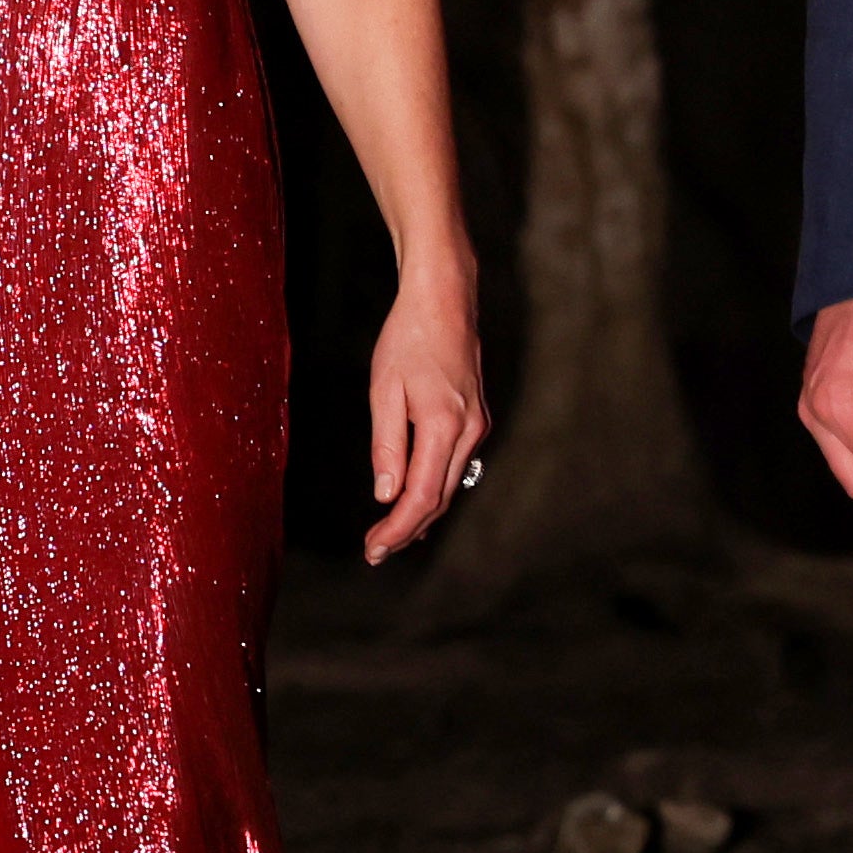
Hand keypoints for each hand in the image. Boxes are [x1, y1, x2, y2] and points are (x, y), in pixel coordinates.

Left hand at [361, 266, 487, 562]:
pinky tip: (416, 501)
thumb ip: (386, 445)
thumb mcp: (385, 390)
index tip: (374, 550)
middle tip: (375, 552)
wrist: (445, 300)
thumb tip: (386, 494)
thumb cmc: (409, 337)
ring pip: (449, 485)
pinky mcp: (476, 420)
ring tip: (390, 537)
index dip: (397, 529)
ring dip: (421, 514)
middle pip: (438, 498)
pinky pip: (455, 466)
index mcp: (443, 424)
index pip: (421, 495)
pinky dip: (433, 489)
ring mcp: (477, 426)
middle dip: (407, 530)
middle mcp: (468, 431)